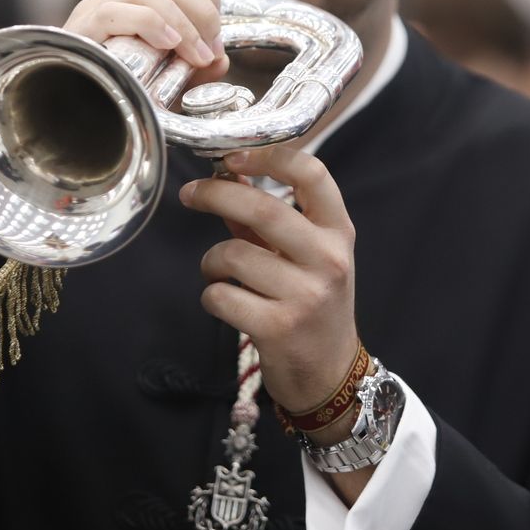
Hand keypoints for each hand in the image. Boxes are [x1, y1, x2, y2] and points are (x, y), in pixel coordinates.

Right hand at [63, 0, 228, 81]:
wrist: (65, 119)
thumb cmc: (116, 93)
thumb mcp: (165, 82)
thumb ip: (194, 70)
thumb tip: (222, 60)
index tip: (215, 38)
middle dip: (201, 11)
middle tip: (209, 51)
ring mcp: (96, 9)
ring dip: (181, 22)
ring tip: (194, 55)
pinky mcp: (80, 30)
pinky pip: (114, 12)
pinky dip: (148, 24)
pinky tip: (167, 46)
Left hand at [180, 147, 359, 415]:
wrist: (329, 372)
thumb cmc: (312, 304)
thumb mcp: (306, 257)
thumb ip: (269, 219)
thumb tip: (227, 176)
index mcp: (338, 232)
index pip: (312, 174)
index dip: (269, 157)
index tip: (233, 157)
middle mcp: (328, 259)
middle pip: (262, 209)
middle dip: (216, 195)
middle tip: (191, 194)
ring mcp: (306, 295)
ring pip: (233, 255)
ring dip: (212, 261)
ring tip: (218, 271)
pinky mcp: (279, 327)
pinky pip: (221, 296)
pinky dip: (211, 295)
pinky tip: (225, 301)